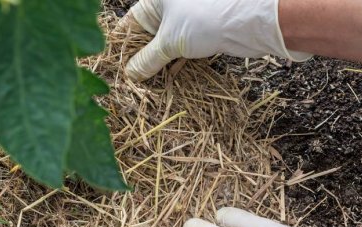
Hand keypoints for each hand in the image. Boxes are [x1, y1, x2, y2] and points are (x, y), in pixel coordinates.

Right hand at [122, 0, 310, 80]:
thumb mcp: (169, 42)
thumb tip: (130, 73)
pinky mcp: (200, 32)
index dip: (120, 46)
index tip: (112, 66)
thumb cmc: (205, 18)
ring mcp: (185, 18)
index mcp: (155, 0)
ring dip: (156, 63)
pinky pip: (180, 49)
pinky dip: (173, 63)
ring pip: (163, 44)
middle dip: (139, 58)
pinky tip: (166, 78)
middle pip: (146, 35)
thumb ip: (147, 59)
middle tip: (129, 80)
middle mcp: (168, 6)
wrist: (249, 21)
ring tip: (145, 84)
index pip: (128, 23)